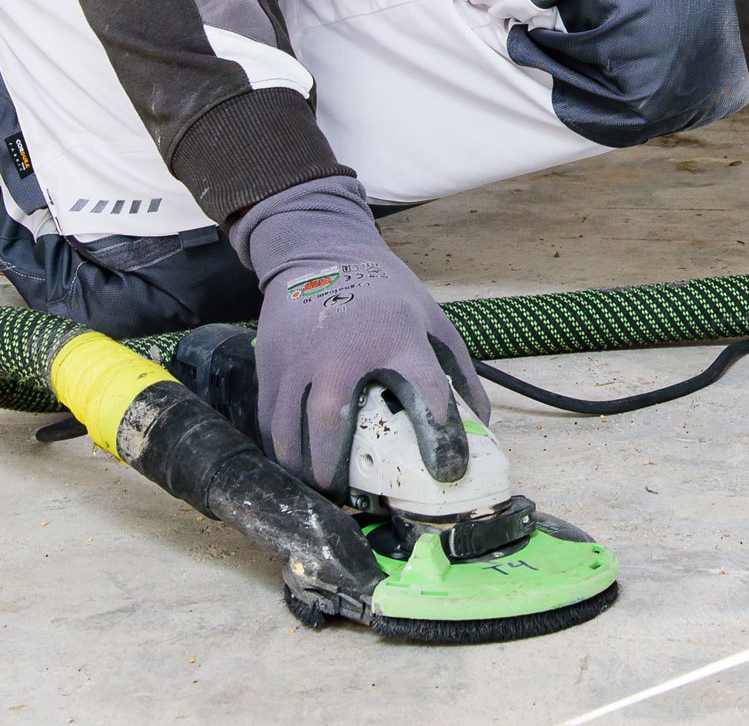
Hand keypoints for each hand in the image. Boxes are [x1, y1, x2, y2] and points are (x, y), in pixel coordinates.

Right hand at [231, 175, 489, 494]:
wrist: (320, 250)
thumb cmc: (382, 293)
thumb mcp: (431, 319)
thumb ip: (457, 371)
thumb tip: (480, 426)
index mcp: (397, 338)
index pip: (425, 392)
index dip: (441, 437)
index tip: (446, 471)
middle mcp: (343, 351)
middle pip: (330, 424)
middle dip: (336, 472)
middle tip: (352, 498)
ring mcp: (300, 358)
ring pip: (288, 431)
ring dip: (303, 470)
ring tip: (323, 492)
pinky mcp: (270, 363)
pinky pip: (267, 420)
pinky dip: (279, 451)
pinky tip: (296, 465)